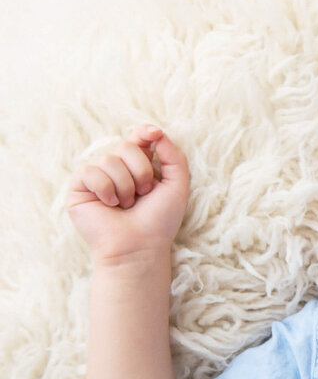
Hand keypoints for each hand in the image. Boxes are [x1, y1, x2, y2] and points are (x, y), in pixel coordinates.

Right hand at [67, 125, 189, 262]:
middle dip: (142, 171)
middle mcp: (116, 169)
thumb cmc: (159, 220)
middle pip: (126, 146)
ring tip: (127, 205)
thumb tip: (157, 132)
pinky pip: (91, 172)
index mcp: (137, 167)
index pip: (138, 139)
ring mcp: (96, 178)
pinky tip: (110, 206)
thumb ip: (173, 156)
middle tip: (144, 194)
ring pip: (109, 160)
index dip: (144, 132)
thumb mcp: (177, 185)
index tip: (154, 133)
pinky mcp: (78, 188)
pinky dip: (107, 190)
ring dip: (126, 186)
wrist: (140, 246)